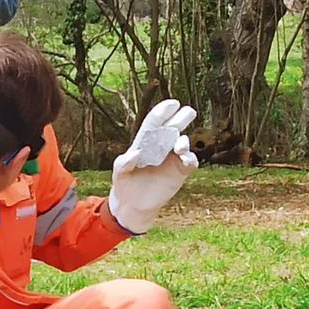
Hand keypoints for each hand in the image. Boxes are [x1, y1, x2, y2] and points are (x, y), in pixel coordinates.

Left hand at [108, 99, 198, 233]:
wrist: (132, 204)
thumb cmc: (124, 183)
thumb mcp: (119, 172)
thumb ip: (124, 163)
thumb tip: (136, 153)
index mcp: (145, 141)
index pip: (155, 122)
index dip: (163, 112)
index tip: (172, 104)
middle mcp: (161, 146)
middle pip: (173, 128)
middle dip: (181, 118)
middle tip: (188, 111)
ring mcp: (172, 158)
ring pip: (183, 143)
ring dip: (184, 141)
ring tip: (179, 146)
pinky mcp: (180, 172)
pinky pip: (190, 162)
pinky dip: (190, 158)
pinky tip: (185, 159)